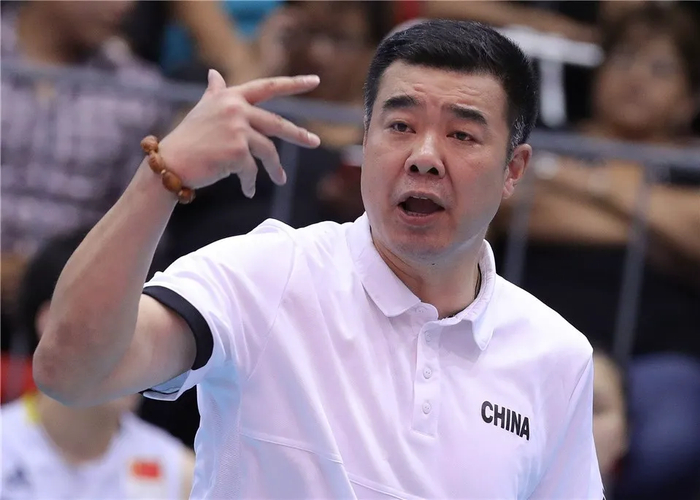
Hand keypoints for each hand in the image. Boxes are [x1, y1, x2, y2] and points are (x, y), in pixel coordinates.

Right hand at [158, 69, 320, 197]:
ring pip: (268, 152)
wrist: (170, 163)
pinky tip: (248, 190)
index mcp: (231, 97)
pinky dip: (251, 182)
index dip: (293, 83)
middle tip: (315, 142)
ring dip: (275, 169)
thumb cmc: (187, 138)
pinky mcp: (237, 151)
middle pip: (277, 123)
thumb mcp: (203, 110)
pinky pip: (252, 170)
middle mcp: (236, 109)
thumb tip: (214, 74)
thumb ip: (215, 93)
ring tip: (280, 180)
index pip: (268, 86)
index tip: (315, 80)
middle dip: (299, 135)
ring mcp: (237, 130)